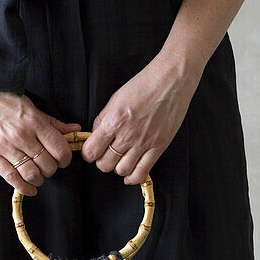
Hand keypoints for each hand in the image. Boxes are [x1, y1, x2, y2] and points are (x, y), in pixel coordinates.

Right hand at [0, 65, 79, 195]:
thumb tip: (75, 130)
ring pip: (31, 174)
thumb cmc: (1, 97)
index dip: (65, 159)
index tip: (62, 159)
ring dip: (39, 179)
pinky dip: (24, 188)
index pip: (60, 149)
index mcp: (33, 121)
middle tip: (48, 167)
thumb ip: (52, 122)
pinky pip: (12, 178)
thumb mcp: (30, 106)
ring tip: (38, 176)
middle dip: (51, 169)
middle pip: (47, 164)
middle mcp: (21, 135)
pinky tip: (30, 189)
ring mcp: (5, 146)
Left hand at [80, 51, 202, 183]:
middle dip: (102, 161)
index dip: (88, 153)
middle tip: (105, 154)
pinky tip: (129, 175)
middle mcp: (127, 135)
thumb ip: (103, 119)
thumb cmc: (144, 85)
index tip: (91, 151)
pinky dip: (132, 178)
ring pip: (121, 170)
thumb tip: (95, 136)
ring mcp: (144, 143)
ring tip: (119, 159)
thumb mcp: (115, 98)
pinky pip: (142, 173)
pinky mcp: (158, 147)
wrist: (171, 81)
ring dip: (117, 167)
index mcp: (114, 121)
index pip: (91, 151)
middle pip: (105, 164)